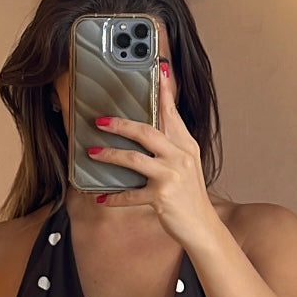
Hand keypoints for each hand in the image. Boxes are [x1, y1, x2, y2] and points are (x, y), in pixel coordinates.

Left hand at [86, 60, 217, 248]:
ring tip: (94, 153)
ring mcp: (171, 176)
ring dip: (110, 155)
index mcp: (186, 145)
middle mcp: (180, 156)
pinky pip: (131, 194)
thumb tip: (145, 131)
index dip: (163, 90)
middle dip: (120, 125)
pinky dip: (114, 197)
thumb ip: (170, 146)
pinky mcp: (162, 197)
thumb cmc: (189, 196)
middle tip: (100, 121)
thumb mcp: (186, 165)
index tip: (158, 69)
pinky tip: (102, 198)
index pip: (172, 112)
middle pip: (146, 132)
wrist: (202, 226)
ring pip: (134, 159)